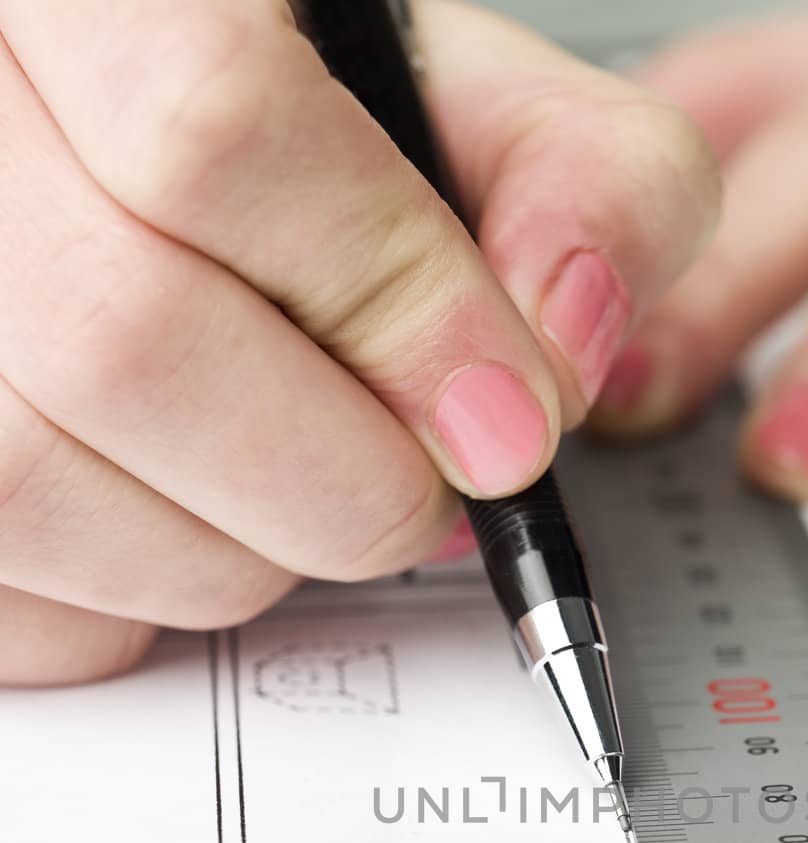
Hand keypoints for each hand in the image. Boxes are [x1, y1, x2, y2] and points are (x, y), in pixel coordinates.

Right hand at [0, 0, 716, 683]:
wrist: (127, 164)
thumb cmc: (295, 134)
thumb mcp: (462, 102)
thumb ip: (585, 178)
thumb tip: (562, 340)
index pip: (214, 133)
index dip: (398, 311)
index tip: (506, 419)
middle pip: (125, 342)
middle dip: (343, 477)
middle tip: (422, 485)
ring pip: (45, 492)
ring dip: (247, 553)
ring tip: (301, 490)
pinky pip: (25, 609)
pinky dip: (144, 605)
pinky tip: (193, 516)